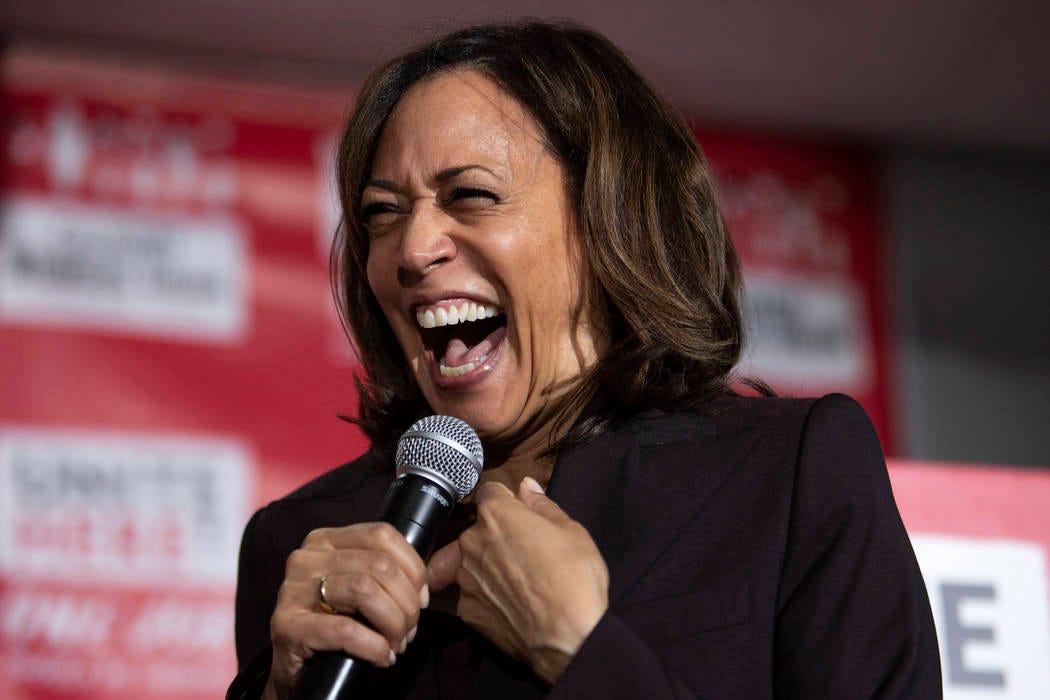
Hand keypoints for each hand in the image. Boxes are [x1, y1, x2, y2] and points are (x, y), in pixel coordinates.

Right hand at [264, 523, 428, 699]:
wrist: (295, 667)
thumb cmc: (332, 623)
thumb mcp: (356, 587)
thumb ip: (384, 573)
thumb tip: (425, 586)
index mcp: (325, 540)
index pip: (382, 535)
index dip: (413, 568)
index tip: (422, 598)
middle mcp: (306, 558)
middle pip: (379, 565)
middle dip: (406, 603)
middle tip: (410, 629)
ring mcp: (292, 590)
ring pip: (365, 591)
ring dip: (393, 623)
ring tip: (397, 642)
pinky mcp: (287, 625)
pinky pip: (345, 630)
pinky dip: (374, 646)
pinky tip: (382, 657)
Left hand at [428, 477, 608, 684]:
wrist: (568, 637)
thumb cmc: (574, 580)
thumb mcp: (570, 530)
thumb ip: (541, 505)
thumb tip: (526, 487)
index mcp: (496, 515)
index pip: (491, 492)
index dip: (509, 501)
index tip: (522, 515)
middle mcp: (472, 542)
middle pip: (478, 529)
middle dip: (497, 535)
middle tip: (528, 553)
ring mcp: (466, 579)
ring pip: (472, 562)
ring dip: (488, 566)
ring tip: (520, 582)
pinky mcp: (467, 610)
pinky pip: (473, 594)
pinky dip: (487, 596)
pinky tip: (511, 603)